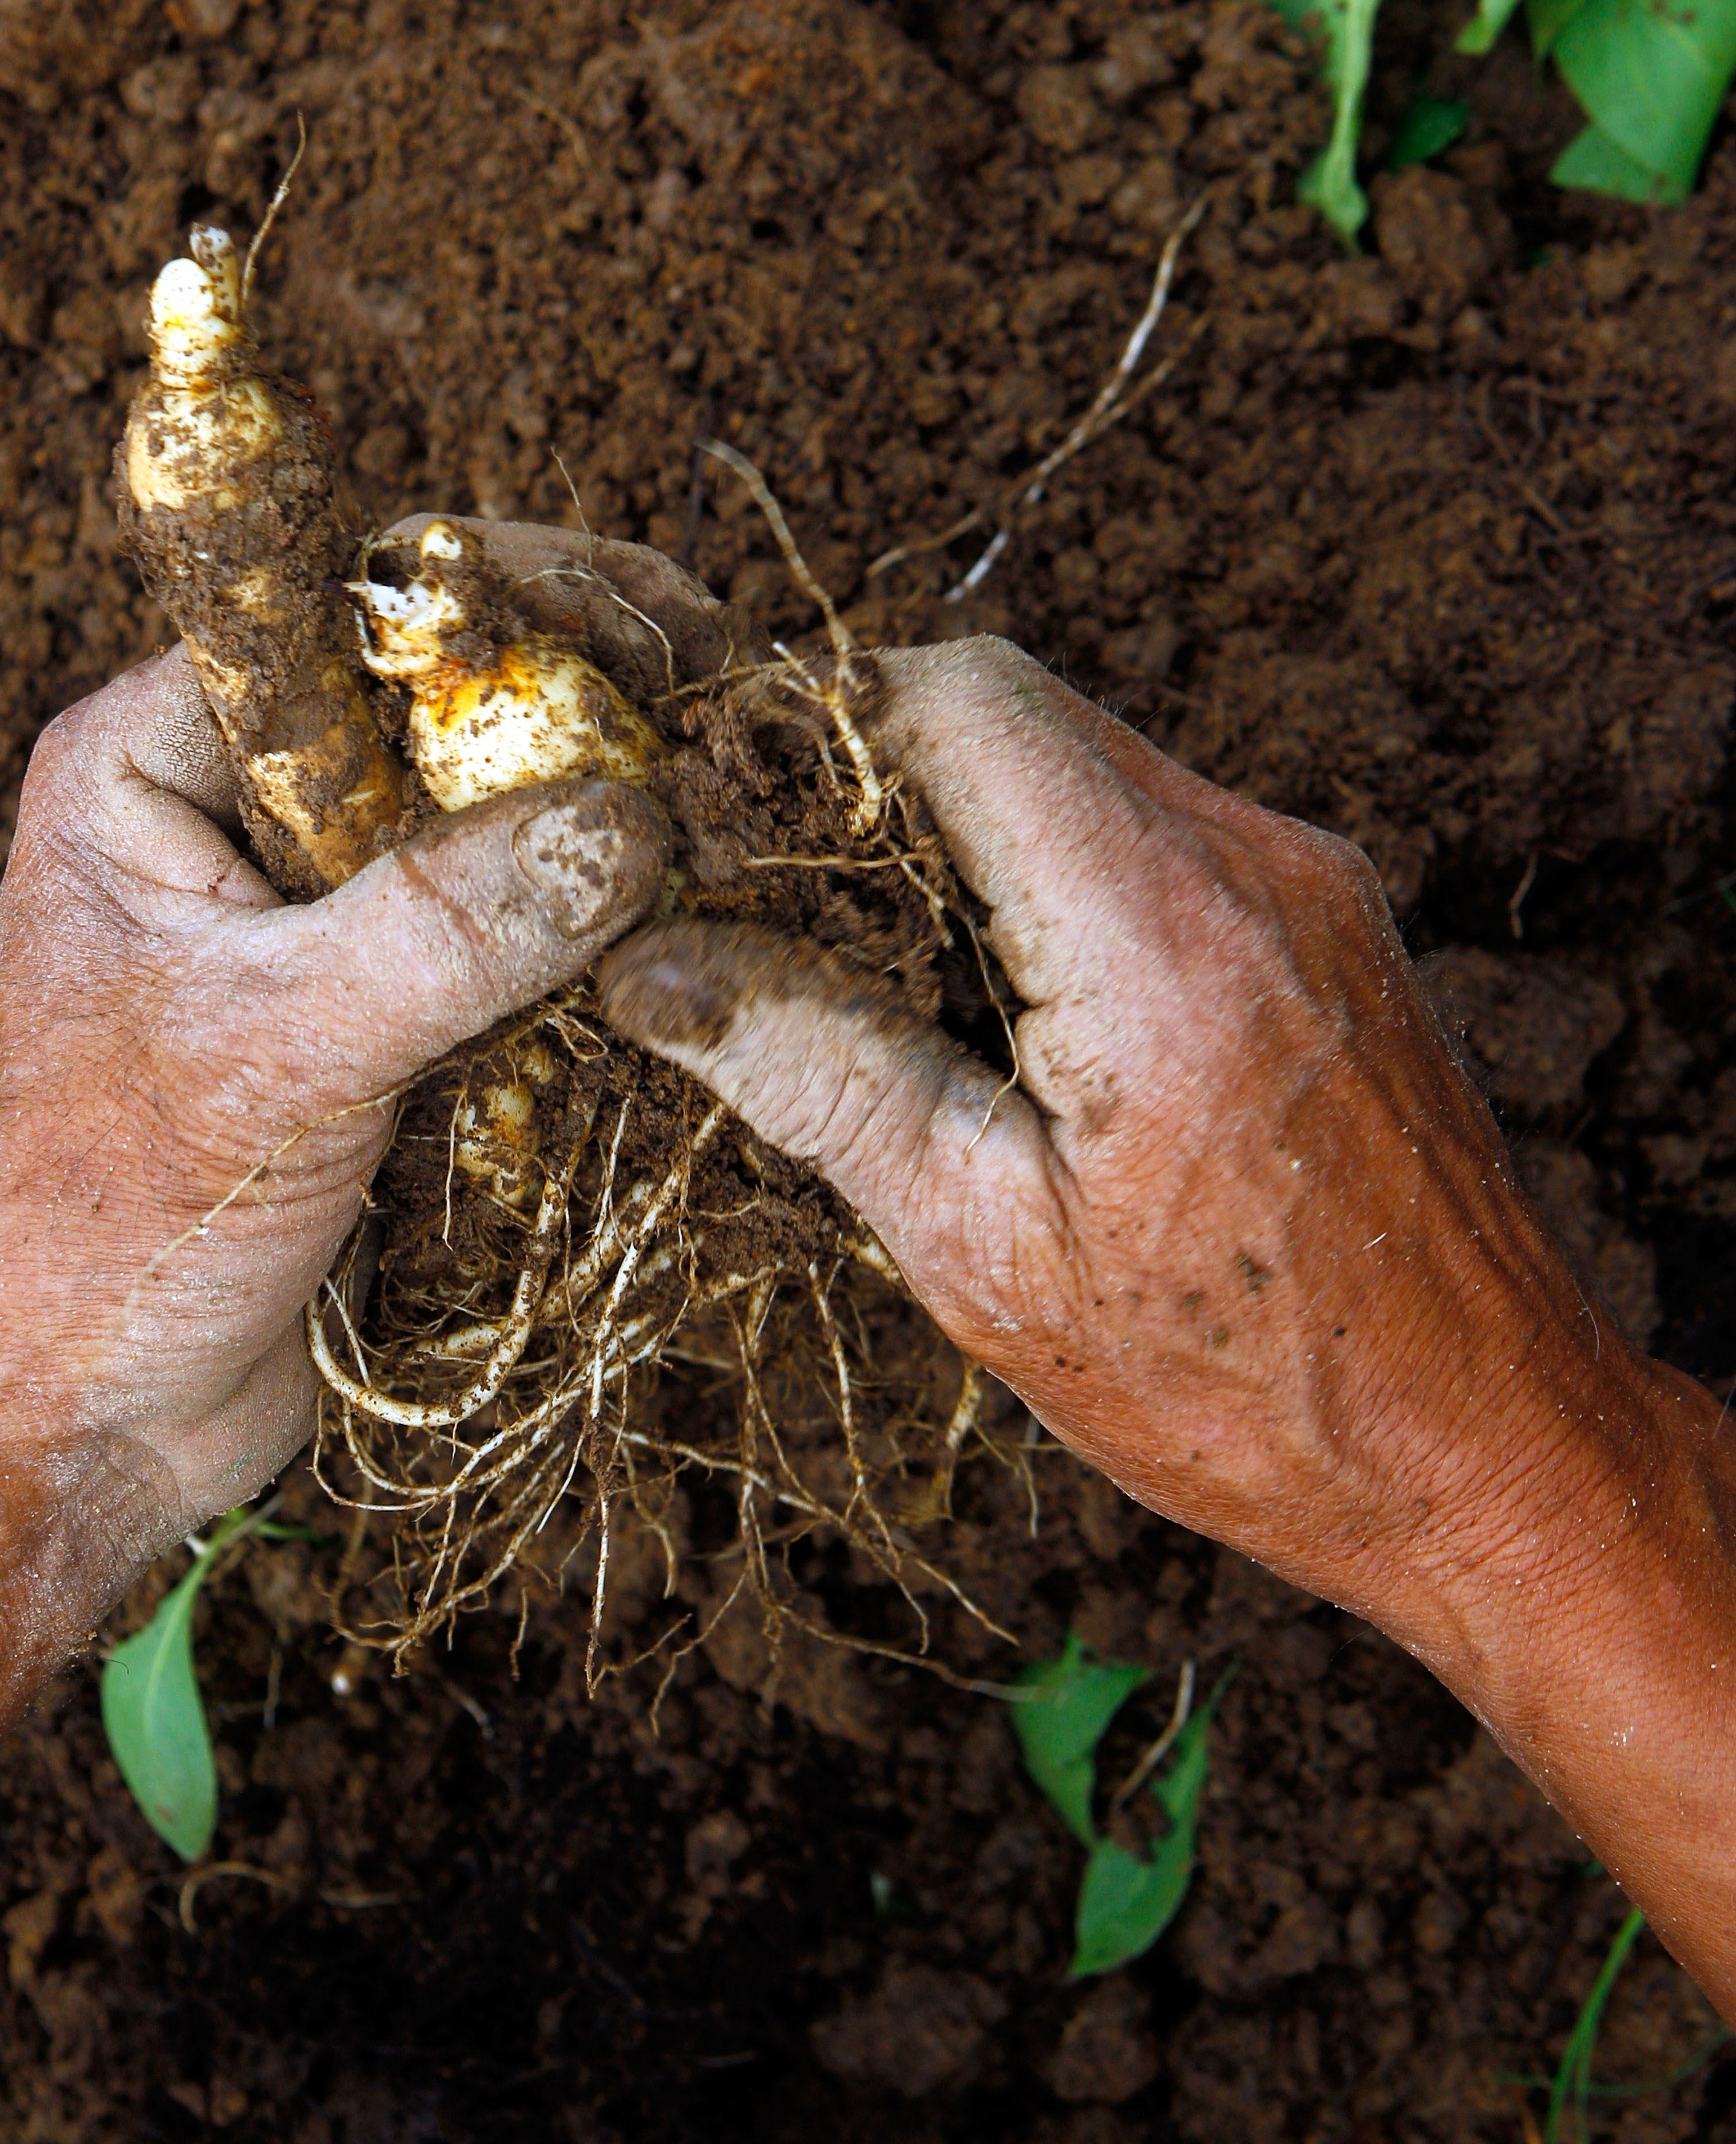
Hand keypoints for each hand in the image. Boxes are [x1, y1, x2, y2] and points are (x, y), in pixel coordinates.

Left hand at [0, 623, 672, 1609]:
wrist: (66, 1430)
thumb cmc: (96, 1230)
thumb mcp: (269, 1054)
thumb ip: (442, 929)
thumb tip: (627, 820)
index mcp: (153, 761)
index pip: (347, 613)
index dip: (509, 607)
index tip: (661, 633)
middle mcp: (236, 817)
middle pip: (443, 720)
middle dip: (587, 735)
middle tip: (732, 747)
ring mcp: (316, 925)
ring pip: (496, 840)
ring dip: (611, 854)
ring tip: (745, 847)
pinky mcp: (383, 1028)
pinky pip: (515, 955)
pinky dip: (600, 961)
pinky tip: (701, 952)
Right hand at [599, 635, 1735, 2006]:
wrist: (1487, 1447)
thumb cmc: (1242, 1384)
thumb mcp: (985, 1250)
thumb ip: (819, 1072)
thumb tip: (655, 964)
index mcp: (1158, 933)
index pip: (958, 696)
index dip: (814, 720)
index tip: (718, 805)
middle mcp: (1254, 862)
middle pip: (1016, 708)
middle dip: (869, 777)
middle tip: (763, 899)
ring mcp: (1311, 878)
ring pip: (1082, 761)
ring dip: (959, 828)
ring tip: (873, 973)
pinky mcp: (1331, 914)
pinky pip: (1153, 826)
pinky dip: (1050, 870)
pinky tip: (998, 1006)